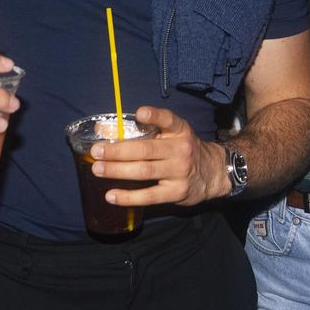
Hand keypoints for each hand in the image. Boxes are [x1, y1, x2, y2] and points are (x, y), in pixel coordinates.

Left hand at [89, 106, 226, 206]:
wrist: (213, 173)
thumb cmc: (182, 150)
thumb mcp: (171, 135)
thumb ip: (142, 131)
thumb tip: (102, 130)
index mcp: (179, 131)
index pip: (168, 120)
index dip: (154, 116)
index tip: (140, 113)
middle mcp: (181, 150)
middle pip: (146, 150)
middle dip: (118, 150)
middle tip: (96, 151)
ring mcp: (180, 172)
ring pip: (144, 171)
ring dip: (118, 171)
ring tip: (98, 169)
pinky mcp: (177, 192)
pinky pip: (149, 196)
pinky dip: (129, 197)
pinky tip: (111, 195)